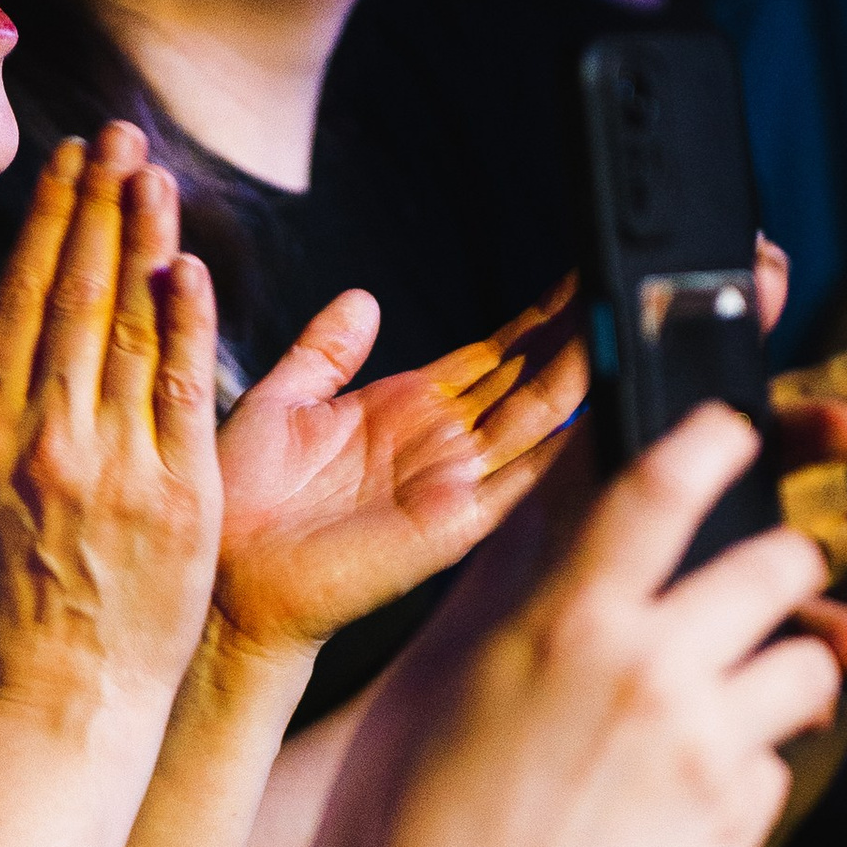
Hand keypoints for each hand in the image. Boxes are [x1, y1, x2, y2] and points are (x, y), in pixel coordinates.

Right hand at [0, 126, 221, 737]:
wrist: (64, 699)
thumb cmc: (3, 605)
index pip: (20, 302)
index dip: (47, 223)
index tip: (67, 160)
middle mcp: (43, 439)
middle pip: (74, 297)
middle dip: (95, 205)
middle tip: (117, 133)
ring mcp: (111, 465)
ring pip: (128, 328)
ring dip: (142, 238)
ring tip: (153, 169)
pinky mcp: (176, 496)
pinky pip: (179, 392)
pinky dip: (184, 324)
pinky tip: (187, 263)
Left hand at [214, 273, 585, 661]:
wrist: (223, 575)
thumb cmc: (240, 501)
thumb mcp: (281, 402)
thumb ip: (323, 352)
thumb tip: (362, 298)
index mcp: (404, 409)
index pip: (493, 353)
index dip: (537, 316)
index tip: (580, 271)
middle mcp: (440, 443)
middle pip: (530, 378)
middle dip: (578, 334)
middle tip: (623, 282)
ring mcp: (453, 483)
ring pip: (537, 417)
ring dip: (582, 375)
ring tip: (623, 328)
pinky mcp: (452, 525)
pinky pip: (521, 482)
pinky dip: (562, 452)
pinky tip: (599, 416)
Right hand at [364, 407, 841, 846]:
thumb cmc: (406, 831)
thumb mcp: (440, 684)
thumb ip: (516, 601)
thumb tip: (558, 540)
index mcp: (563, 618)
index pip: (665, 481)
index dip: (720, 438)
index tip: (737, 429)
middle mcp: (648, 668)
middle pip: (781, 564)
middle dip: (786, 563)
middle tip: (768, 578)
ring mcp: (703, 748)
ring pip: (808, 667)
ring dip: (785, 672)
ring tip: (732, 705)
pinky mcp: (734, 824)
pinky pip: (775, 769)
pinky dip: (743, 776)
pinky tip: (673, 809)